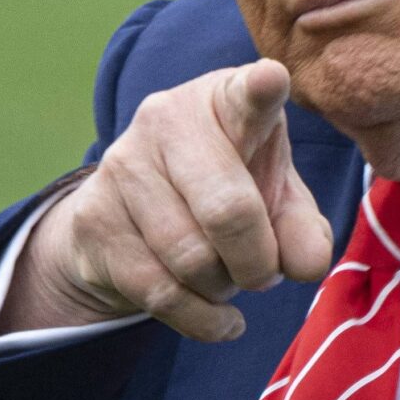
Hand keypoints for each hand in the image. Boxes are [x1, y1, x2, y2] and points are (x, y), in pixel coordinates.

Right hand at [0, 59, 335, 342]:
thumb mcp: (275, 201)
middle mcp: (167, 119)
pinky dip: (203, 320)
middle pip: (228, 211)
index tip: (270, 79)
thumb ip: (303, 230)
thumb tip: (305, 264)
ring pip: (192, 259)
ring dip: (224, 289)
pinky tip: (219, 318)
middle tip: (263, 274)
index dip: (261, 89)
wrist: (129, 215)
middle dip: (258, 262)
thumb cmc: (224, 192)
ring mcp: (123, 166)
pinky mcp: (94, 218)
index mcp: (225, 101)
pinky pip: (161, 292)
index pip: (246, 95)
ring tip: (227, 278)